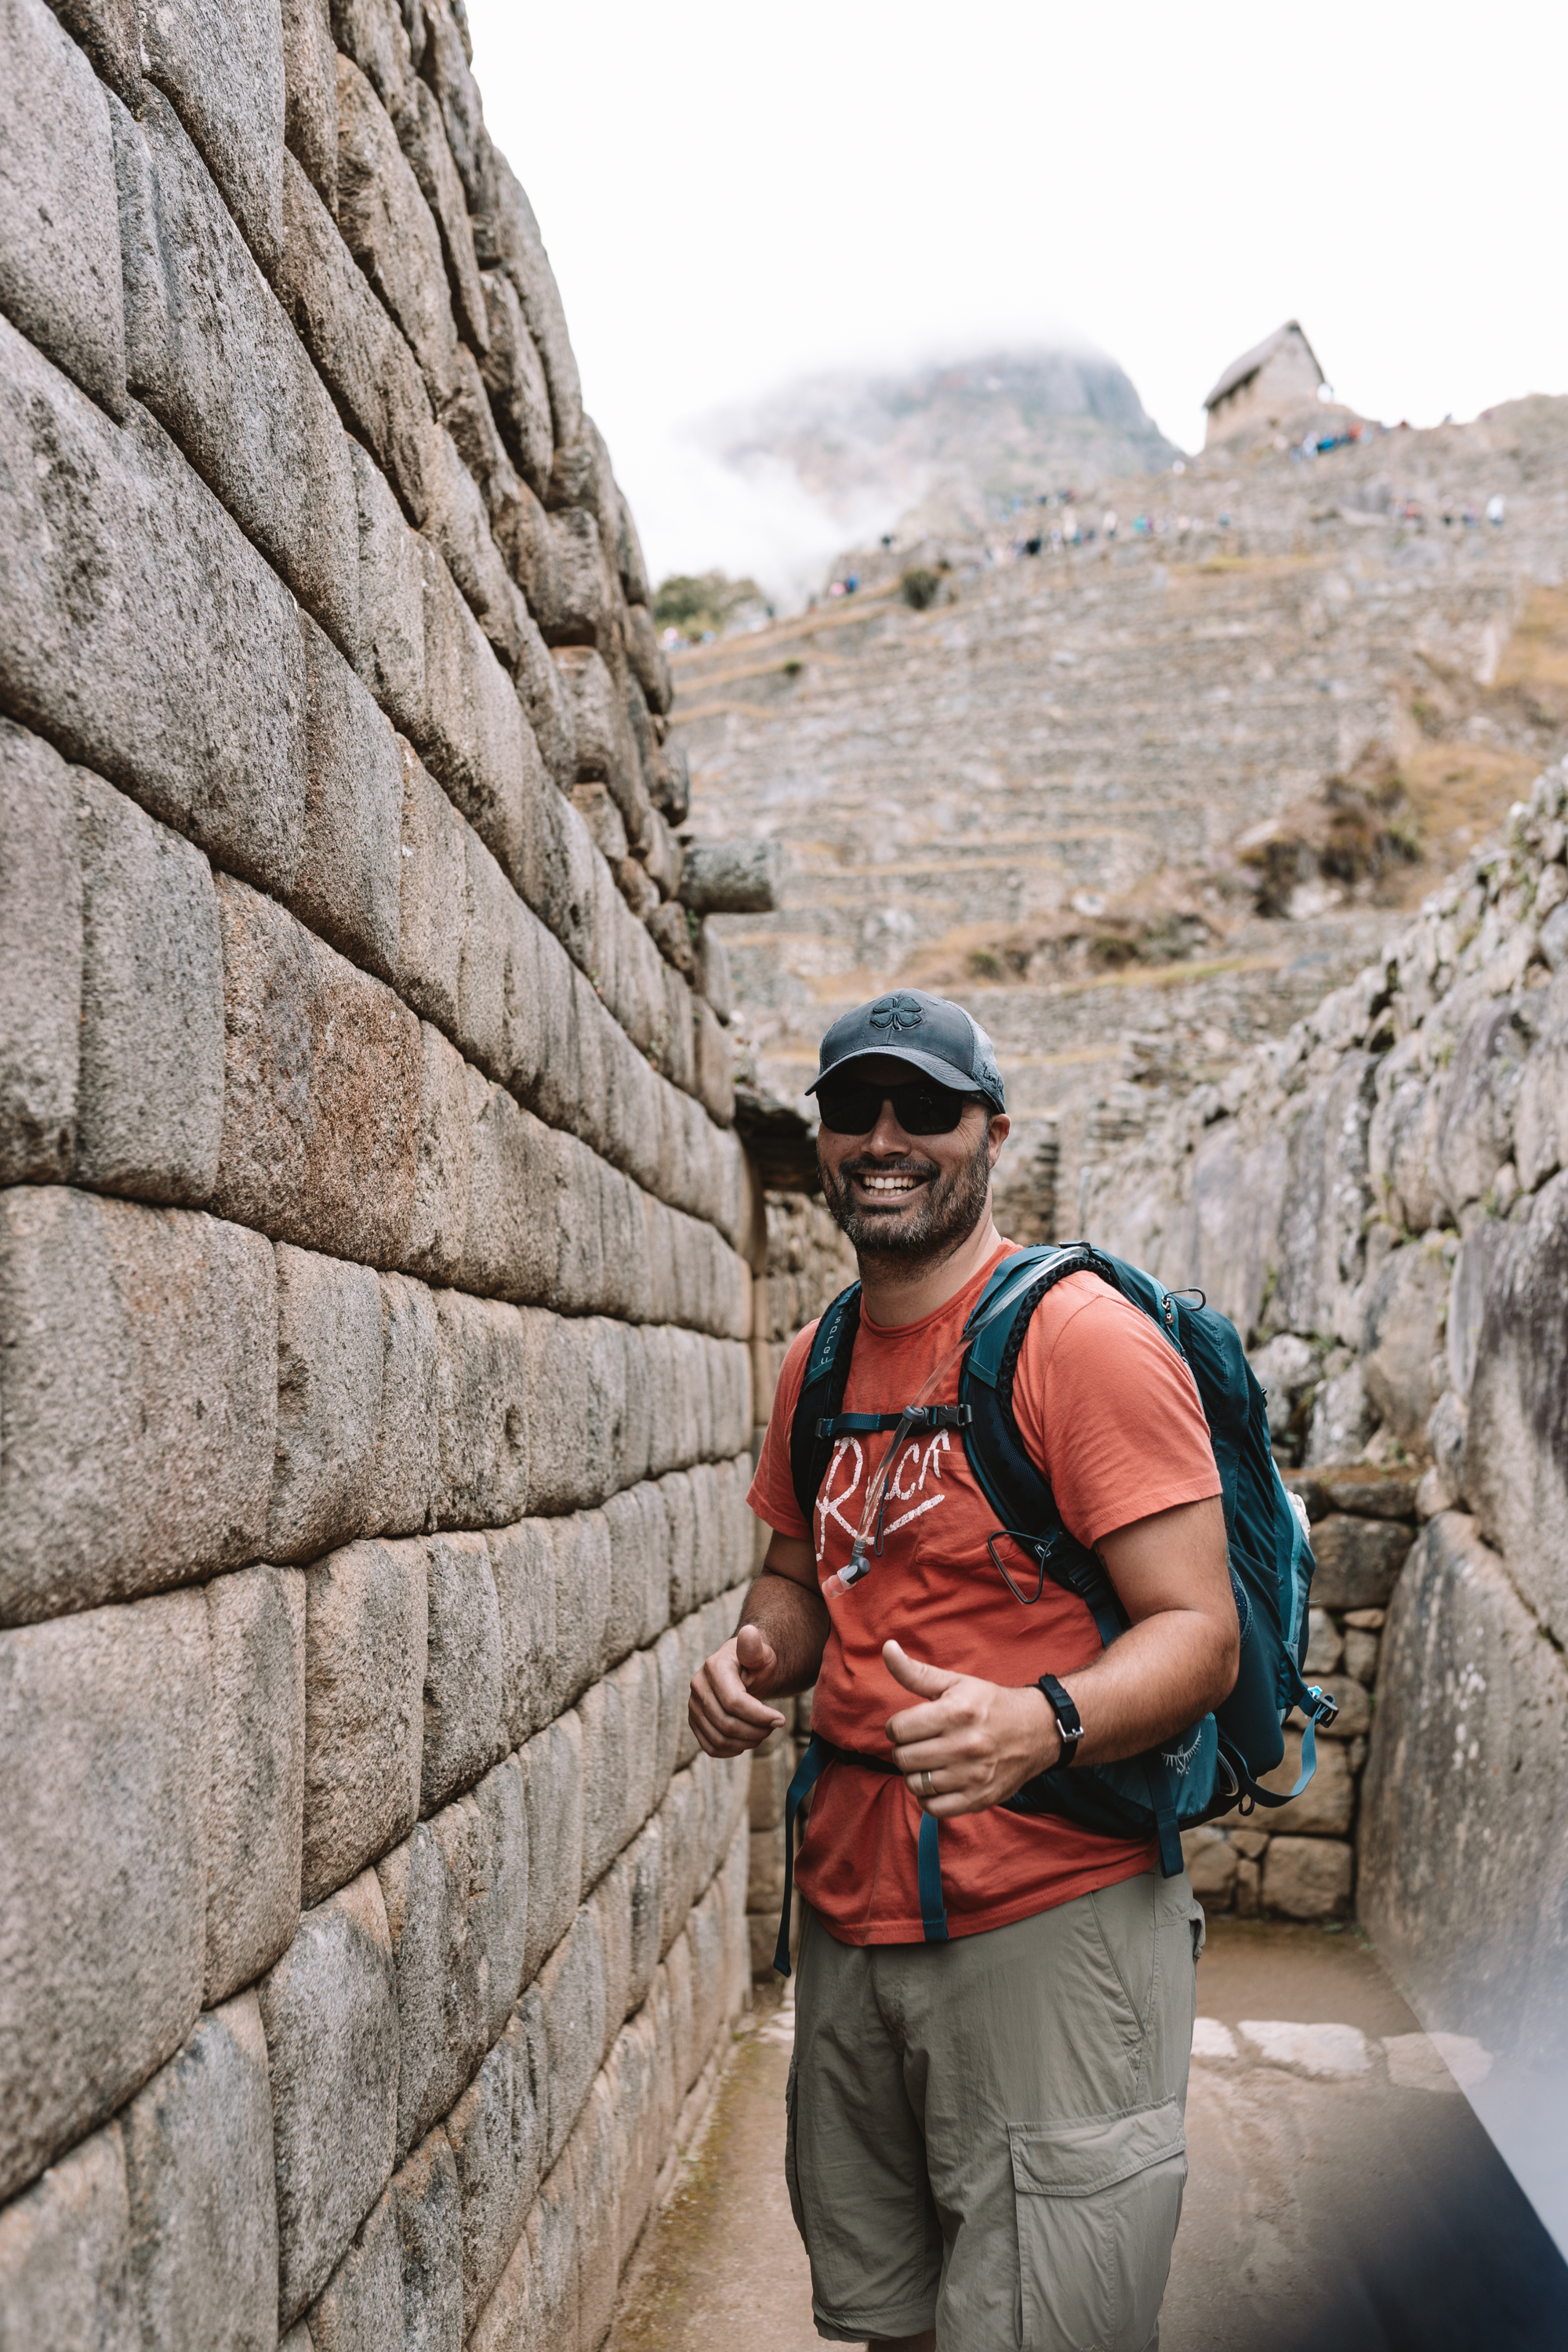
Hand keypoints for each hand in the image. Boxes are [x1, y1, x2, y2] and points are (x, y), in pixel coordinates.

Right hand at [689, 1624, 787, 1758]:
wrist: (742, 1670)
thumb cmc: (756, 1662)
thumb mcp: (761, 1652)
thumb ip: (754, 1647)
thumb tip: (749, 1633)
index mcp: (714, 1667)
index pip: (734, 1702)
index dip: (759, 1716)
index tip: (781, 1720)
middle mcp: (698, 1686)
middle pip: (727, 1723)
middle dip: (756, 1730)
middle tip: (774, 1726)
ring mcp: (693, 1706)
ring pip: (719, 1738)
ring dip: (747, 1742)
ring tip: (763, 1732)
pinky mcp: (695, 1722)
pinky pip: (710, 1747)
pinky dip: (731, 1750)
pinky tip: (747, 1741)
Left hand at [883, 1639, 1059, 1814]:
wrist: (1036, 1731)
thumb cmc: (989, 1705)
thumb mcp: (955, 1683)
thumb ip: (915, 1672)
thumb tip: (887, 1648)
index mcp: (955, 1712)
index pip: (897, 1729)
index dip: (898, 1726)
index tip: (911, 1725)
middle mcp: (964, 1745)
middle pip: (903, 1758)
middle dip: (905, 1749)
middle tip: (921, 1743)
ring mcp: (972, 1775)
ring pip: (915, 1784)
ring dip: (916, 1774)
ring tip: (929, 1761)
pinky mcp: (979, 1799)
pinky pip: (933, 1808)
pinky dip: (929, 1797)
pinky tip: (938, 1781)